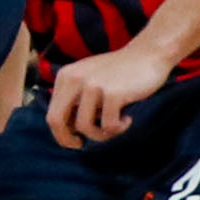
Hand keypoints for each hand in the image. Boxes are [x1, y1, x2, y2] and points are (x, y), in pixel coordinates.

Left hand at [46, 47, 173, 146]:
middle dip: (67, 140)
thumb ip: (75, 99)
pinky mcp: (113, 93)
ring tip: (115, 127)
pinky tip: (128, 119)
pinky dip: (118, 128)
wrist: (148, 54)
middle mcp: (74, 79)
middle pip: (56, 121)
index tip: (75, 139)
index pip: (51, 114)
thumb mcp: (88, 79)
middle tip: (81, 145)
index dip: (60, 133)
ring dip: (101, 134)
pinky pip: (109, 125)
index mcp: (65, 77)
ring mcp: (93, 86)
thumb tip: (67, 130)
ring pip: (84, 127)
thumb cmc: (119, 72)